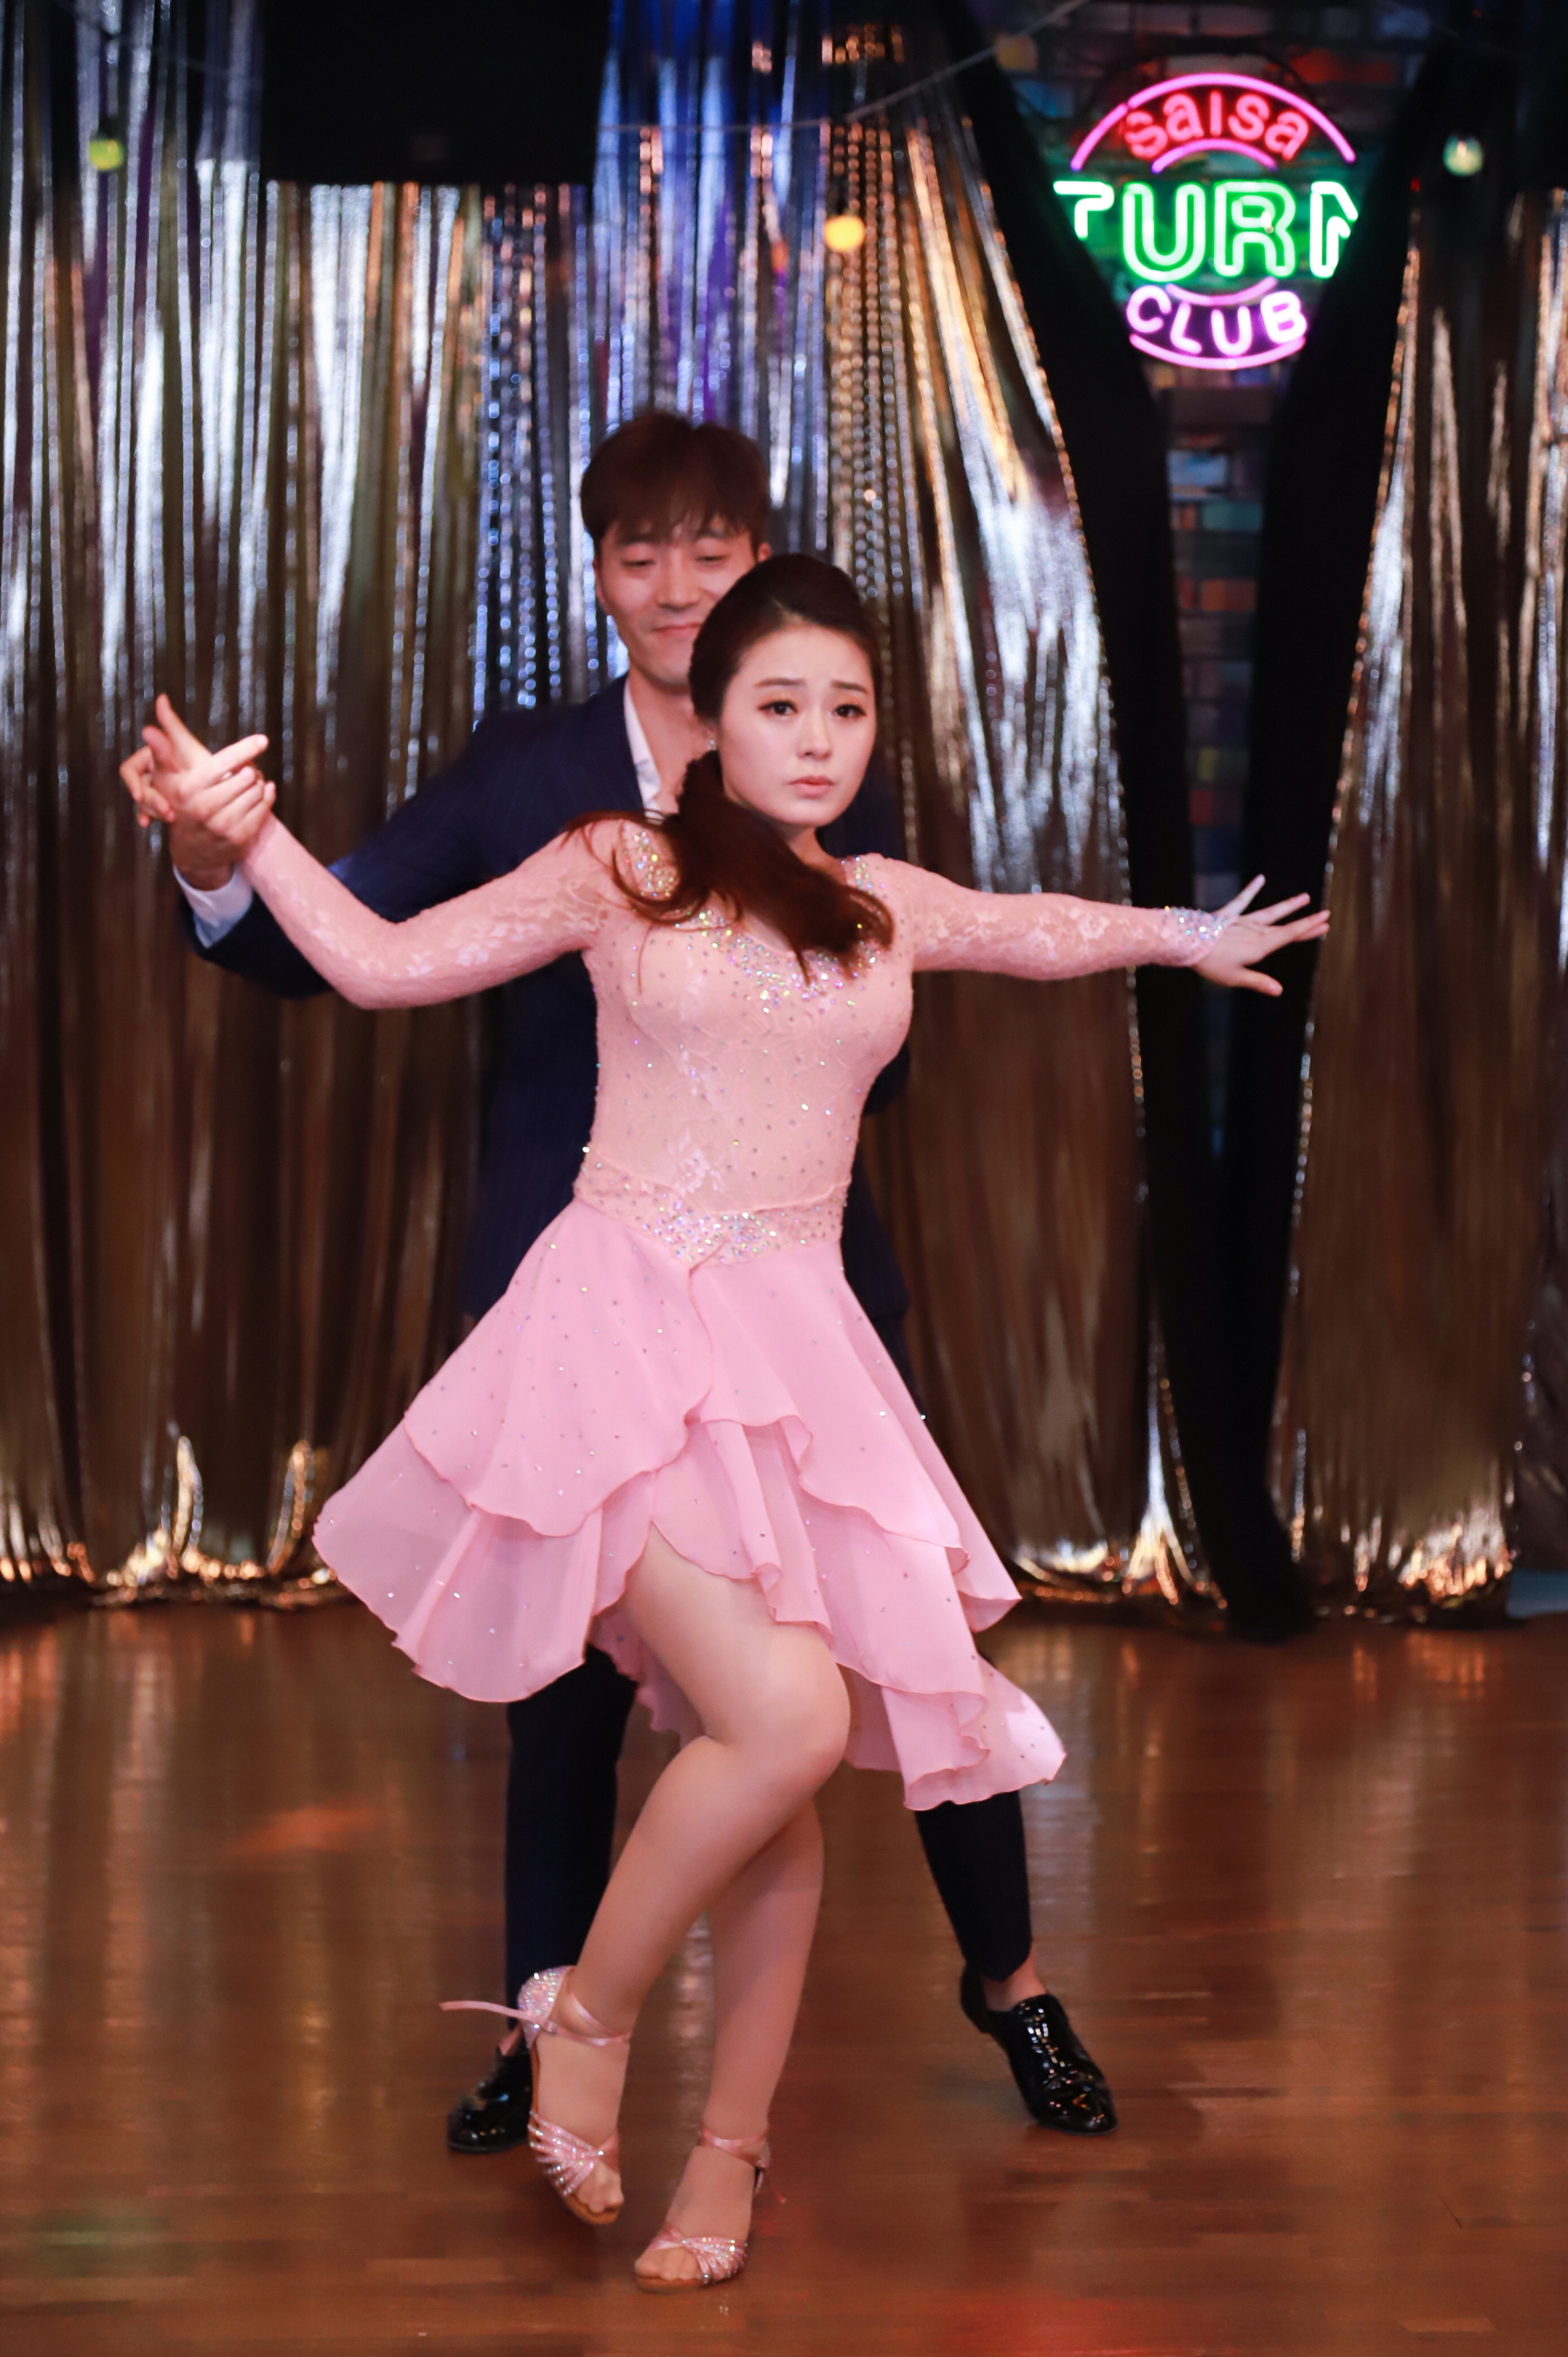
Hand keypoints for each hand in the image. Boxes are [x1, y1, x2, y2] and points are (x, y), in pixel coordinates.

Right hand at [119, 695, 273, 886]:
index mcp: (188, 790)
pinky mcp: (242, 840)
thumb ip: (163, 746)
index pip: (224, 763)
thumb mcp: (166, 777)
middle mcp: (205, 810)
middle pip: (246, 776)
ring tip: (252, 779)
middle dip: (249, 767)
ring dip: (259, 782)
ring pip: (257, 791)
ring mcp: (224, 827)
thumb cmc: (179, 802)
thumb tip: (154, 714)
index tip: (263, 739)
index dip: (245, 748)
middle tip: (247, 766)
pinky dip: (267, 796)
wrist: (192, 850)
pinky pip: (265, 809)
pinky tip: (262, 791)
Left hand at [1194, 877, 1329, 995]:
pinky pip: (1242, 900)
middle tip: (1325, 916)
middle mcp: (1255, 931)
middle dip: (1306, 922)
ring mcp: (1243, 921)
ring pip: (1270, 912)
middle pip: (1286, 926)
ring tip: (1304, 897)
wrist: (1188, 943)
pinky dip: (1251, 889)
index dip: (1308, 928)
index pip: (1290, 935)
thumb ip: (1258, 982)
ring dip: (1288, 906)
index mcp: (1260, 946)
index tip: (1325, 922)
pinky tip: (1261, 878)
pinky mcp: (1229, 915)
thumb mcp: (1235, 978)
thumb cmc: (1211, 963)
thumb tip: (1280, 991)